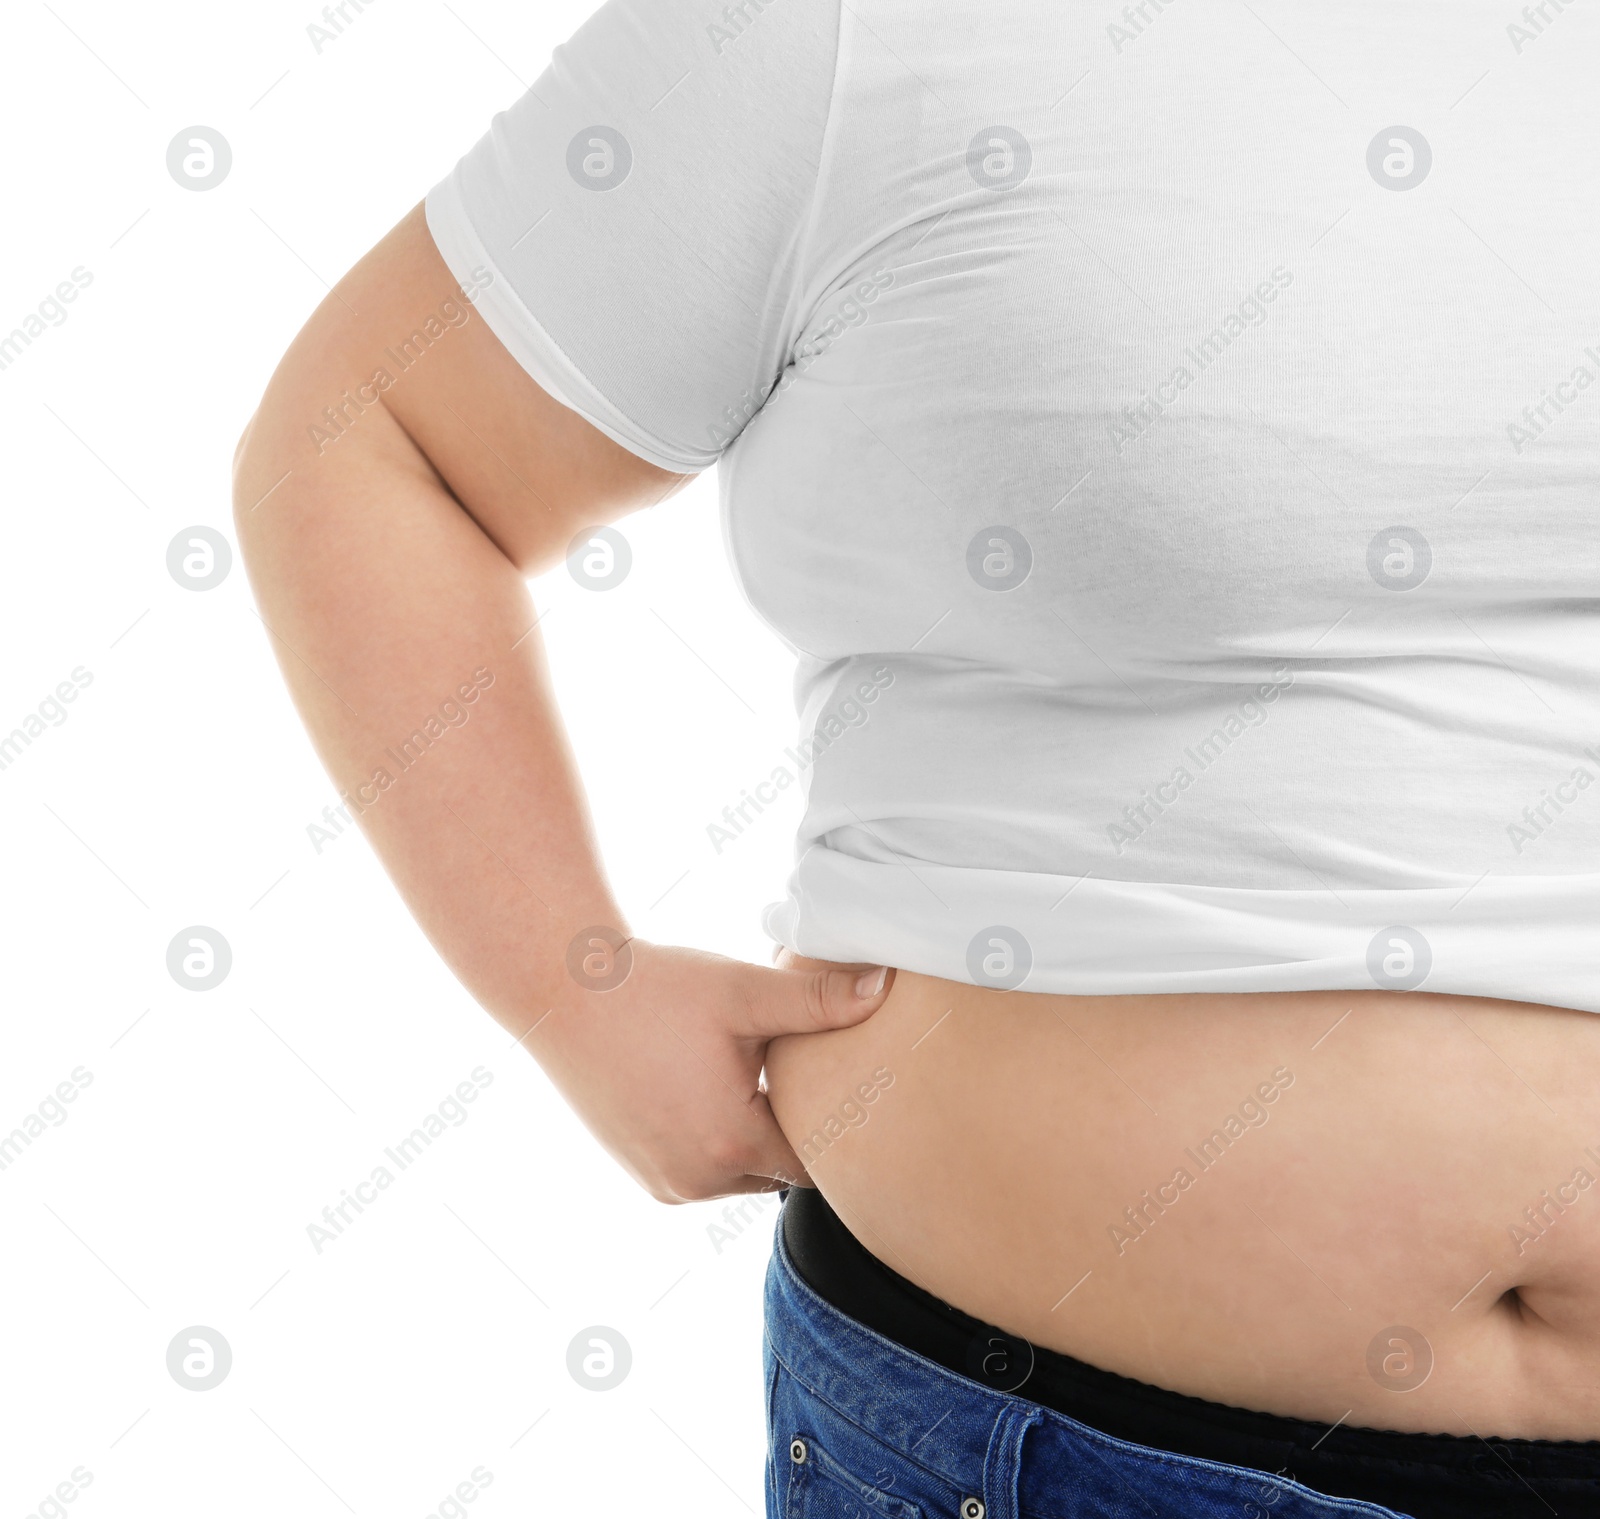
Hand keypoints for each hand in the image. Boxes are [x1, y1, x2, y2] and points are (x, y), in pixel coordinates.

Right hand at [528, 938, 893, 1201]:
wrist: (565, 990)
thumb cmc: (658, 988)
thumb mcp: (745, 991)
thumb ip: (819, 1000)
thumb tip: (888, 987)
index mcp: (731, 1146)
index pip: (814, 1162)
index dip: (828, 1122)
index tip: (830, 1078)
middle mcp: (697, 1182)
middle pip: (778, 1169)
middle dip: (788, 1126)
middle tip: (787, 1067)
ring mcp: (664, 1184)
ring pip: (739, 1172)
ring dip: (749, 1134)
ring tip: (743, 1072)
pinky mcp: (639, 1172)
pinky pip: (701, 1170)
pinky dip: (712, 1138)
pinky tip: (705, 1083)